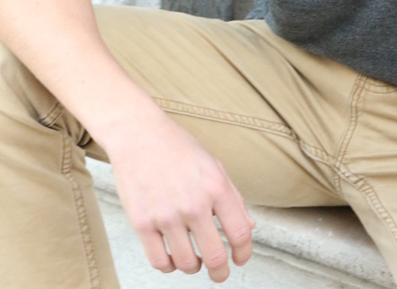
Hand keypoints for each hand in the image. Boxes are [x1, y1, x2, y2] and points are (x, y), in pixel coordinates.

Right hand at [105, 112, 255, 280]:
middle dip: (221, 272)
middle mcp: (193, 203)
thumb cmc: (177, 146)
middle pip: (215, 257)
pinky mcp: (142, 223)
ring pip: (186, 264)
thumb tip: (248, 228)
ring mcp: (166, 215)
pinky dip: (169, 266)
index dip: (244, 253)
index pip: (239, 233)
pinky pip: (160, 262)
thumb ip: (233, 198)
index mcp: (215, 187)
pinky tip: (173, 257)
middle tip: (220, 273)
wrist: (139, 134)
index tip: (241, 258)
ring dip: (194, 267)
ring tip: (195, 260)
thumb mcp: (214, 165)